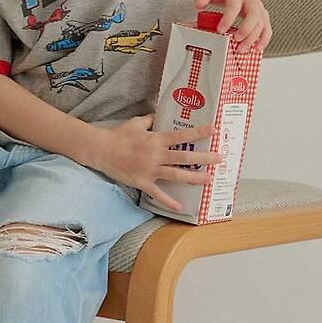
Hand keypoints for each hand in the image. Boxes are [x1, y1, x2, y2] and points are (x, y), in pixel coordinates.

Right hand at [91, 115, 226, 213]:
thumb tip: (160, 115)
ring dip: (194, 178)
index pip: (181, 136)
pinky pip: (158, 194)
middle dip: (204, 158)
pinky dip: (169, 201)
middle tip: (219, 158)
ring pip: (176, 175)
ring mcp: (150, 170)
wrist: (102, 149)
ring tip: (209, 179)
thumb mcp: (136, 123)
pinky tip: (180, 207)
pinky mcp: (143, 182)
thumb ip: (151, 120)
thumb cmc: (118, 135)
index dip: (198, 133)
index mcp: (156, 139)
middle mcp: (156, 155)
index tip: (213, 131)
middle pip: (184, 157)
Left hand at [193, 0, 271, 53]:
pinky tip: (257, 48)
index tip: (221, 30)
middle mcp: (250, 0)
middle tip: (236, 40)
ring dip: (253, 38)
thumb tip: (198, 4)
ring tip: (242, 49)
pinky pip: (267, 29)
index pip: (234, 5)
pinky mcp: (263, 17)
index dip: (228, 18)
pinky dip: (263, 39)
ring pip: (261, 23)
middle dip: (246, 30)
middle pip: (253, 14)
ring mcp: (259, 8)